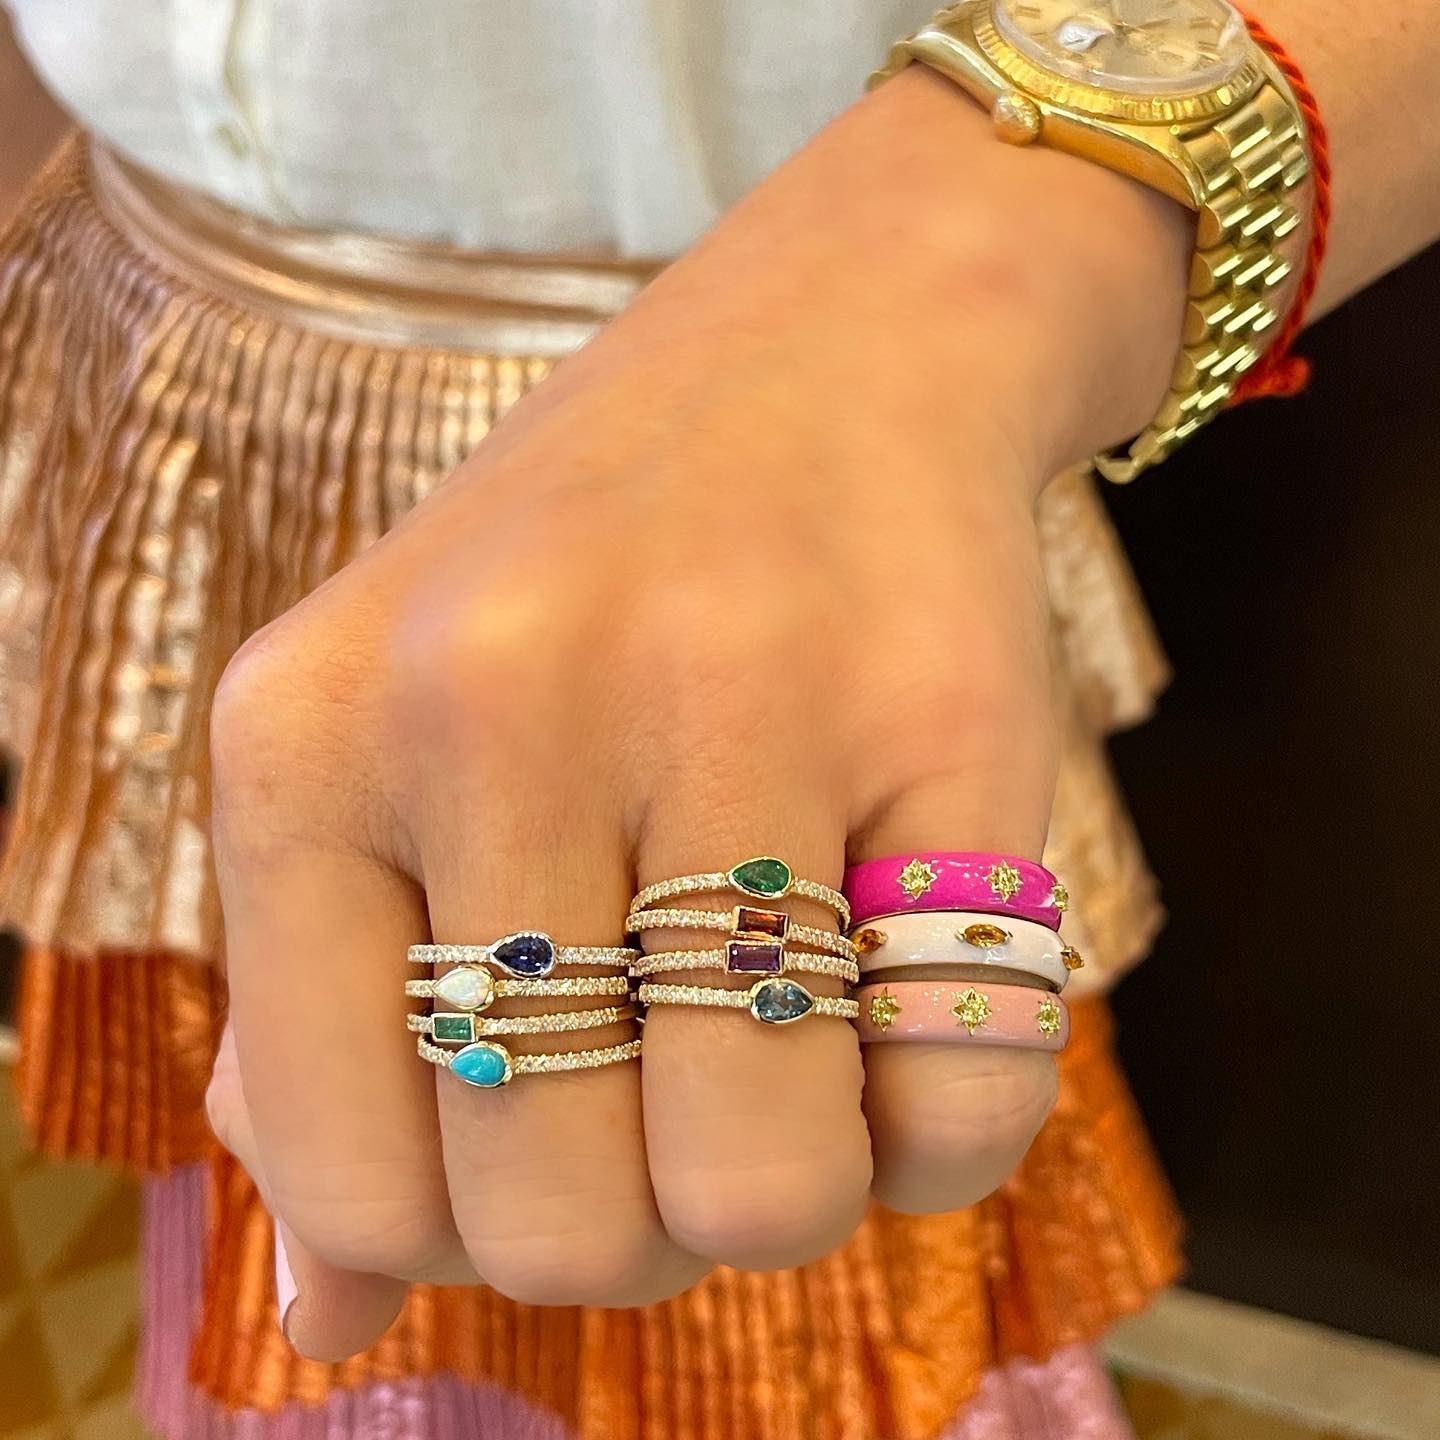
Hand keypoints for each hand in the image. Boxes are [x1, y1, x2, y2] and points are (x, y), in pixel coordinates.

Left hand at [208, 71, 1187, 1358]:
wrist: (829, 352)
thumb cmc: (593, 594)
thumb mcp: (395, 768)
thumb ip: (329, 1035)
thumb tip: (325, 1325)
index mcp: (307, 744)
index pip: (354, 1188)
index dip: (471, 1236)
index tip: (557, 1144)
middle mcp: (493, 706)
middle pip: (566, 1226)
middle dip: (646, 1223)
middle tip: (688, 1096)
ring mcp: (729, 697)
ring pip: (767, 1191)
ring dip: (795, 1184)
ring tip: (795, 1051)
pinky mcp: (945, 715)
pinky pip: (961, 1103)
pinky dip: (938, 1126)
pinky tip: (902, 1006)